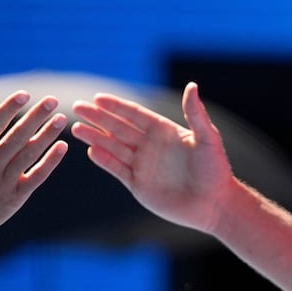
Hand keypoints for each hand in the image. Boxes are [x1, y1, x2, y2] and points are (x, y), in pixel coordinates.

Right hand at [0, 90, 68, 246]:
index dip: (9, 109)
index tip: (24, 94)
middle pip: (17, 136)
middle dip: (36, 117)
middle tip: (52, 100)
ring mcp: (3, 183)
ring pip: (29, 154)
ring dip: (47, 135)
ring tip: (61, 119)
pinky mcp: (14, 198)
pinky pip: (36, 177)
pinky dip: (50, 162)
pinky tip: (62, 147)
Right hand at [69, 82, 233, 232]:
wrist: (214, 205)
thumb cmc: (215, 170)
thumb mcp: (207, 138)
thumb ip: (196, 114)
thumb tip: (192, 85)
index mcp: (164, 131)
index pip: (135, 114)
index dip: (117, 106)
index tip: (98, 98)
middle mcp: (150, 146)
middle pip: (119, 128)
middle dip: (98, 117)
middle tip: (77, 107)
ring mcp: (142, 165)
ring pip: (114, 147)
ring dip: (95, 137)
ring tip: (76, 128)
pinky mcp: (138, 185)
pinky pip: (117, 169)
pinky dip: (104, 160)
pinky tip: (90, 150)